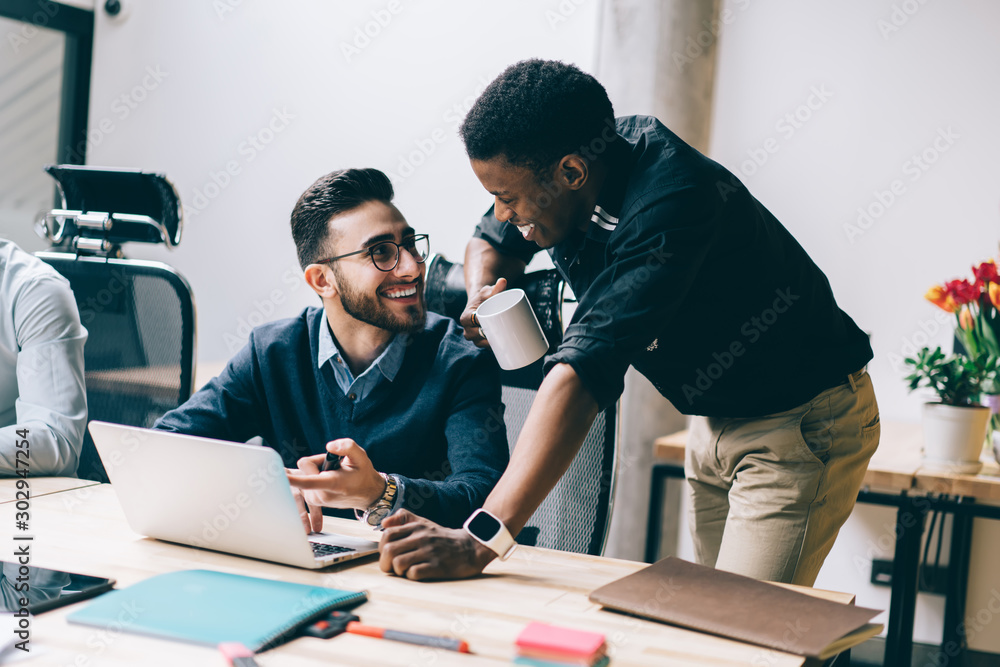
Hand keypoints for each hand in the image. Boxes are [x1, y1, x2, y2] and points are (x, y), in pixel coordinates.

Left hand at [287, 439, 385, 525]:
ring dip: (316, 469)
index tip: (278, 476)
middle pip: (305, 466)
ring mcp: (315, 499)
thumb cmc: (363, 474)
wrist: (367, 494)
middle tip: (335, 466)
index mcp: (332, 484)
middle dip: (317, 462)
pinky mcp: (311, 500)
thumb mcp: (361, 456)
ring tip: (333, 474)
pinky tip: (327, 478)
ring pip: (303, 472)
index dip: (292, 478)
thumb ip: (347, 447)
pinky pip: (303, 479)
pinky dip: (313, 475)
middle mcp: (321, 495)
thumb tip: (329, 446)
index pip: (308, 481)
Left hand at [378, 509, 495, 580]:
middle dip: (385, 563)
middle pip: (388, 550)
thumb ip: (404, 518)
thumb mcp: (424, 523)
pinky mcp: (437, 566)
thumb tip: (384, 522)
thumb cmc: (442, 538)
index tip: (388, 554)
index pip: (387, 534)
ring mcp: (429, 552)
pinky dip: (411, 576)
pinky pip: (413, 573)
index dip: (382, 547)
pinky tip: (418, 573)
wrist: (470, 547)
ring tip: (405, 571)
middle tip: (392, 567)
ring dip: (398, 571)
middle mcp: (421, 538)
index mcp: (416, 527)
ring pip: (398, 563)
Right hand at [459, 278, 506, 347]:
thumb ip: (496, 287)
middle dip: (486, 337)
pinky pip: (484, 346)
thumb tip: (503, 281)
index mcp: (465, 316)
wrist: (482, 303)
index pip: (473, 322)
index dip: (481, 324)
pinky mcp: (479, 340)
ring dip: (488, 344)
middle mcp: (467, 328)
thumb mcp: (488, 292)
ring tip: (501, 342)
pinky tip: (499, 349)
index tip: (492, 324)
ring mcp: (473, 335)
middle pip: (475, 335)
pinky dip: (491, 347)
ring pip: (479, 343)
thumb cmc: (484, 297)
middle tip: (500, 334)